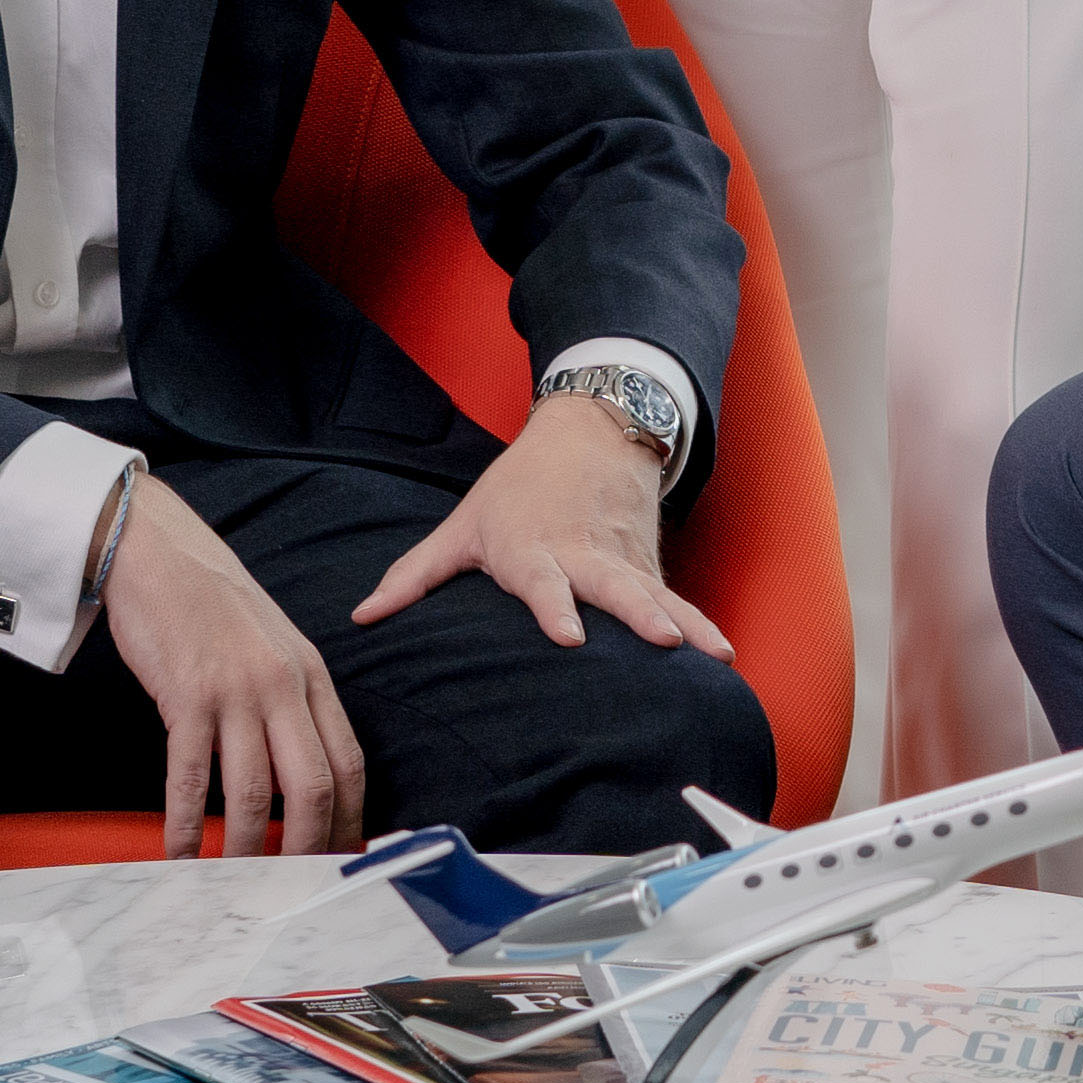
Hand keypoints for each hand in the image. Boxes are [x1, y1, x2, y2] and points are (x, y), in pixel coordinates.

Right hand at [97, 477, 367, 859]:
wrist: (161, 555)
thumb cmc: (215, 609)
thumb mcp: (274, 650)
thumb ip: (292, 706)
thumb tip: (299, 780)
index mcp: (312, 677)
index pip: (349, 763)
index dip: (349, 821)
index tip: (340, 863)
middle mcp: (284, 686)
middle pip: (312, 788)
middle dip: (304, 851)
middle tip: (289, 892)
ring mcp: (236, 690)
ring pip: (251, 793)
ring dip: (242, 850)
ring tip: (232, 884)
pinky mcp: (186, 694)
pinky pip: (189, 776)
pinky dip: (184, 825)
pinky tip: (179, 854)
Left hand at [355, 389, 728, 659]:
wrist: (592, 427)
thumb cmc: (517, 486)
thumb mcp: (463, 524)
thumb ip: (414, 576)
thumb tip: (361, 618)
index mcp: (531, 546)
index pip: (542, 579)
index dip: (553, 605)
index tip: (568, 635)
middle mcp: (582, 552)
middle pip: (612, 586)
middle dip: (638, 614)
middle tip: (660, 641)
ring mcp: (622, 558)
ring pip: (656, 593)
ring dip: (685, 624)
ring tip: (715, 654)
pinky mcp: (648, 564)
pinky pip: (674, 599)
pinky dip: (700, 625)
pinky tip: (721, 655)